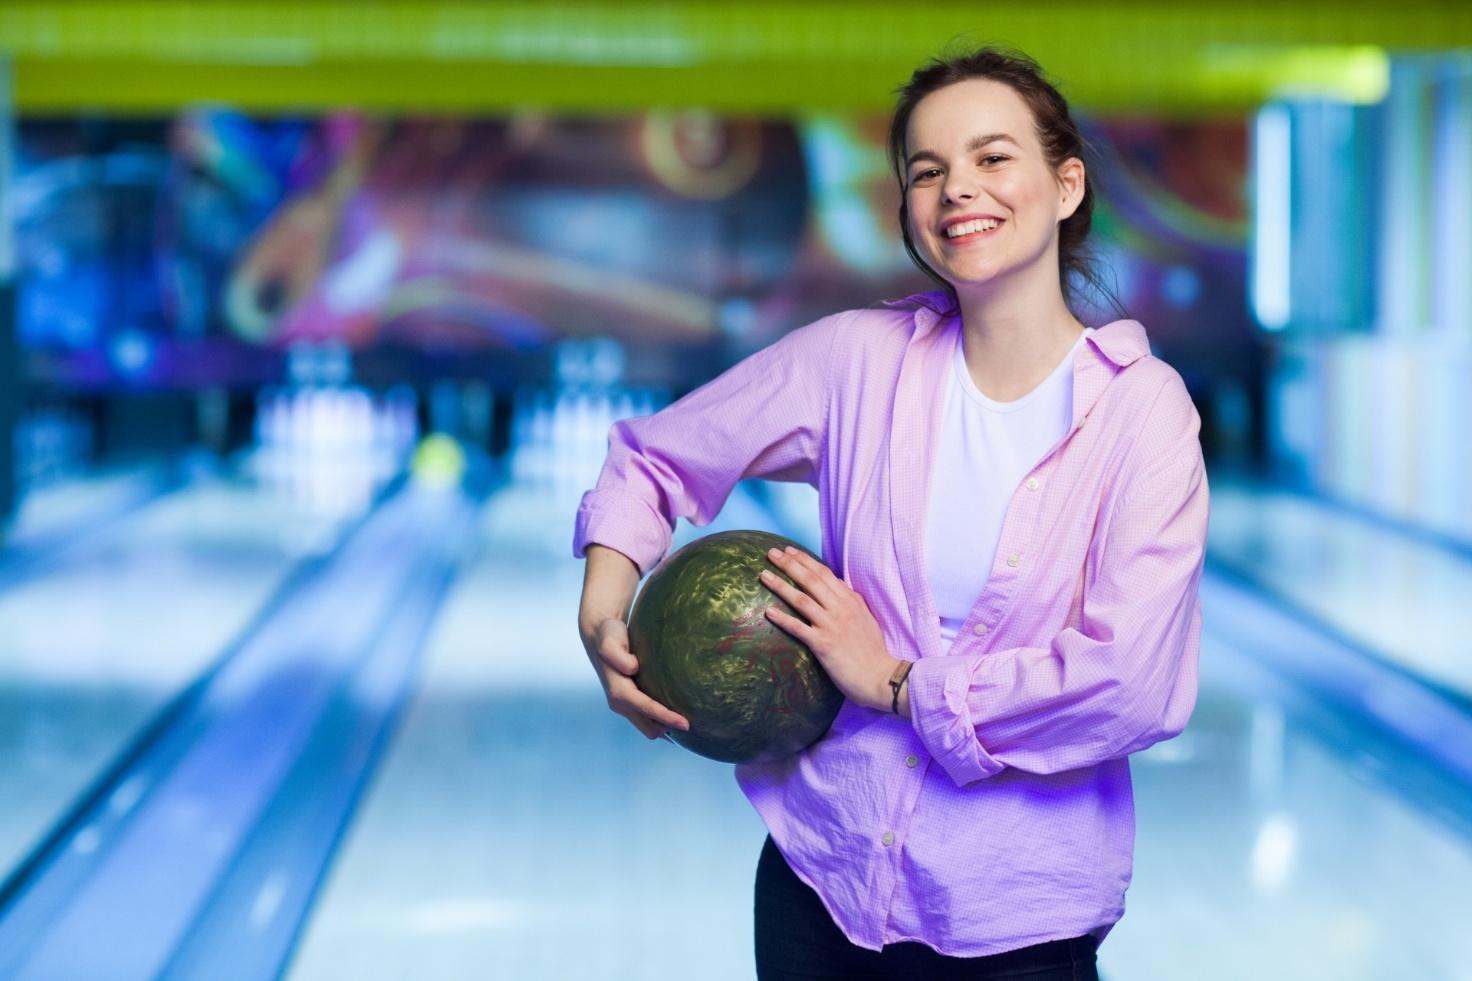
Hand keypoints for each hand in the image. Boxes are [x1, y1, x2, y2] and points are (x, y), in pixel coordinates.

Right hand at [582, 616, 690, 739]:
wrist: (600, 635)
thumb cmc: (608, 637)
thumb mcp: (610, 642)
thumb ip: (618, 656)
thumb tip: (633, 668)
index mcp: (618, 692)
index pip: (647, 710)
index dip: (666, 718)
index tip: (686, 723)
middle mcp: (620, 703)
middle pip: (649, 728)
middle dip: (669, 729)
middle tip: (695, 726)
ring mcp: (625, 705)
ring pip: (650, 726)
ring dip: (667, 728)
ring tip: (690, 723)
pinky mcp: (631, 701)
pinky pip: (649, 719)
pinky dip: (662, 721)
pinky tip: (678, 713)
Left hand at [758, 546, 900, 713]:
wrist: (880, 676)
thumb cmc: (873, 651)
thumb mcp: (866, 619)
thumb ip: (853, 601)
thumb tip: (841, 586)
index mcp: (851, 601)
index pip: (825, 574)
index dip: (805, 560)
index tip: (789, 551)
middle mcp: (841, 609)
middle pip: (811, 580)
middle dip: (790, 564)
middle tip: (772, 553)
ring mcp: (831, 625)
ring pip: (802, 600)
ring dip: (781, 586)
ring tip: (764, 575)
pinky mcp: (823, 644)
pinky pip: (798, 628)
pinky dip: (782, 619)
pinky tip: (768, 612)